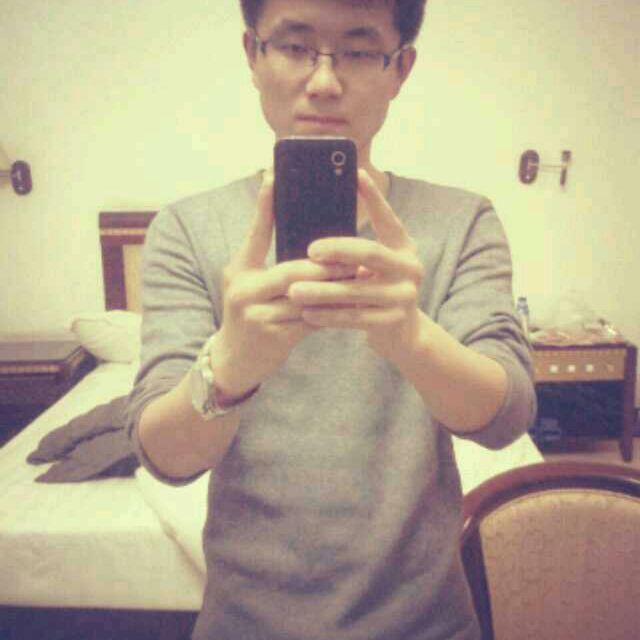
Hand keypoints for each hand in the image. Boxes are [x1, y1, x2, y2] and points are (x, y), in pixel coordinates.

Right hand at [210, 172, 356, 397]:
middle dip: (328, 264)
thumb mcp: (244, 279)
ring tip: (358, 277)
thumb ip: (262, 252)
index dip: (264, 206)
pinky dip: (332, 311)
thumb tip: (293, 222)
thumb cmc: (244, 311)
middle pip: (294, 270)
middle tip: (355, 254)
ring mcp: (259, 316)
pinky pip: (312, 320)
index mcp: (239, 271)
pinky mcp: (275, 338)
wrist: (233, 359)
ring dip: (336, 288)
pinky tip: (349, 305)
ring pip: (307, 297)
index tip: (274, 177)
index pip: (255, 234)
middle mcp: (245, 292)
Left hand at [287, 169, 424, 358]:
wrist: (401, 333)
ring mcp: (404, 296)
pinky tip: (306, 313)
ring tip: (293, 290)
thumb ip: (355, 250)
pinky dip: (328, 315)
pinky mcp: (393, 321)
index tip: (355, 174)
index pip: (388, 218)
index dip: (374, 197)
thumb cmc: (376, 289)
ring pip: (356, 290)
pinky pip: (354, 317)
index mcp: (404, 247)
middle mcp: (410, 268)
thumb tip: (313, 221)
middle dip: (338, 250)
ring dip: (322, 291)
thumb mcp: (373, 266)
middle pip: (370, 253)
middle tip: (310, 250)